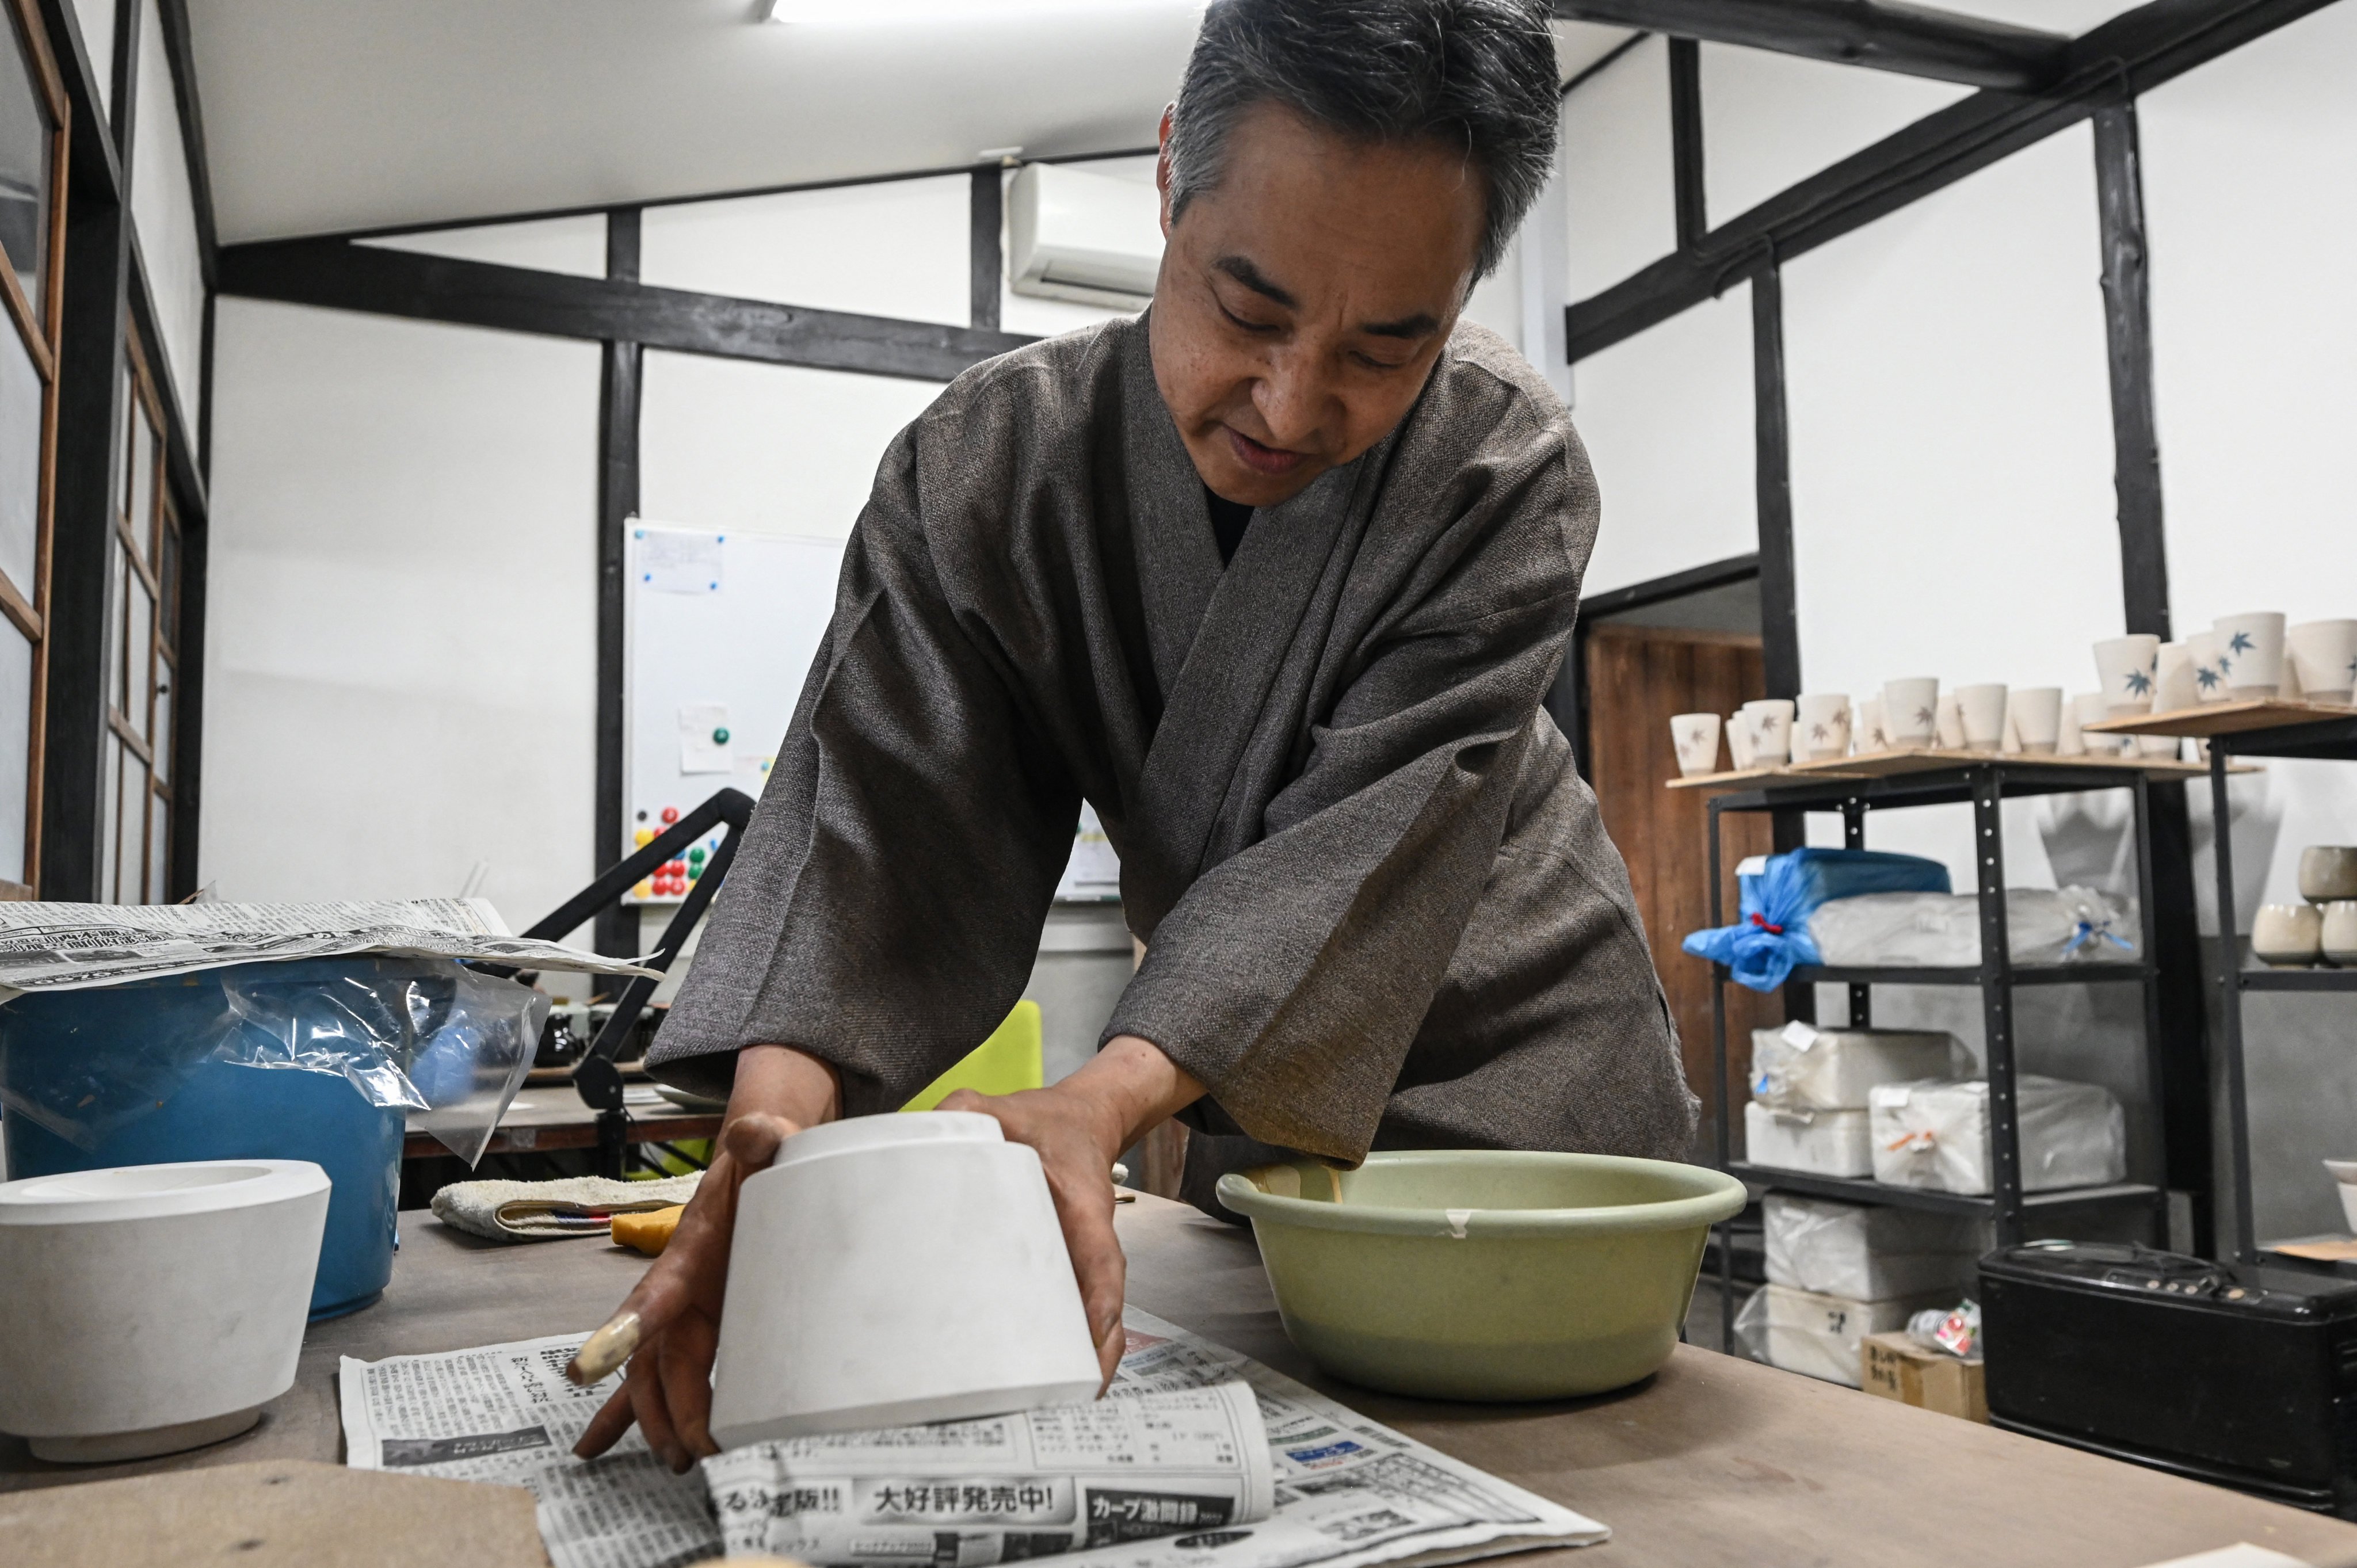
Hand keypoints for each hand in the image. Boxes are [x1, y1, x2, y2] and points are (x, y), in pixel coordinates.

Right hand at [568, 1045, 838, 1470]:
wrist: (753, 1164)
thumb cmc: (754, 1164)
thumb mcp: (762, 1148)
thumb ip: (762, 1139)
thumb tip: (756, 1134)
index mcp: (688, 1255)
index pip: (654, 1296)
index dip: (625, 1329)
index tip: (588, 1368)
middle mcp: (675, 1291)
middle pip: (656, 1360)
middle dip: (665, 1409)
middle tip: (688, 1452)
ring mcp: (684, 1313)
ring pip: (652, 1378)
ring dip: (654, 1421)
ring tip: (674, 1462)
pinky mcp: (698, 1325)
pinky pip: (660, 1377)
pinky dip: (634, 1413)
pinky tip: (602, 1445)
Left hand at [942, 1035, 1202, 1390]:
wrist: (1083, 1122)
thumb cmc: (1048, 1122)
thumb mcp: (1003, 1107)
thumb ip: (965, 1112)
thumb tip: (924, 1130)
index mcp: (1084, 1208)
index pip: (1102, 1260)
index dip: (1100, 1302)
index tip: (1094, 1338)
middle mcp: (1088, 1245)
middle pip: (1101, 1312)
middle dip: (1090, 1360)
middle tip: (1061, 1402)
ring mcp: (1079, 1264)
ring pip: (1092, 1323)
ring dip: (1079, 1367)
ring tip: (1044, 1410)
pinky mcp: (1063, 1272)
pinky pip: (1069, 1314)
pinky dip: (1063, 1351)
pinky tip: (1034, 1385)